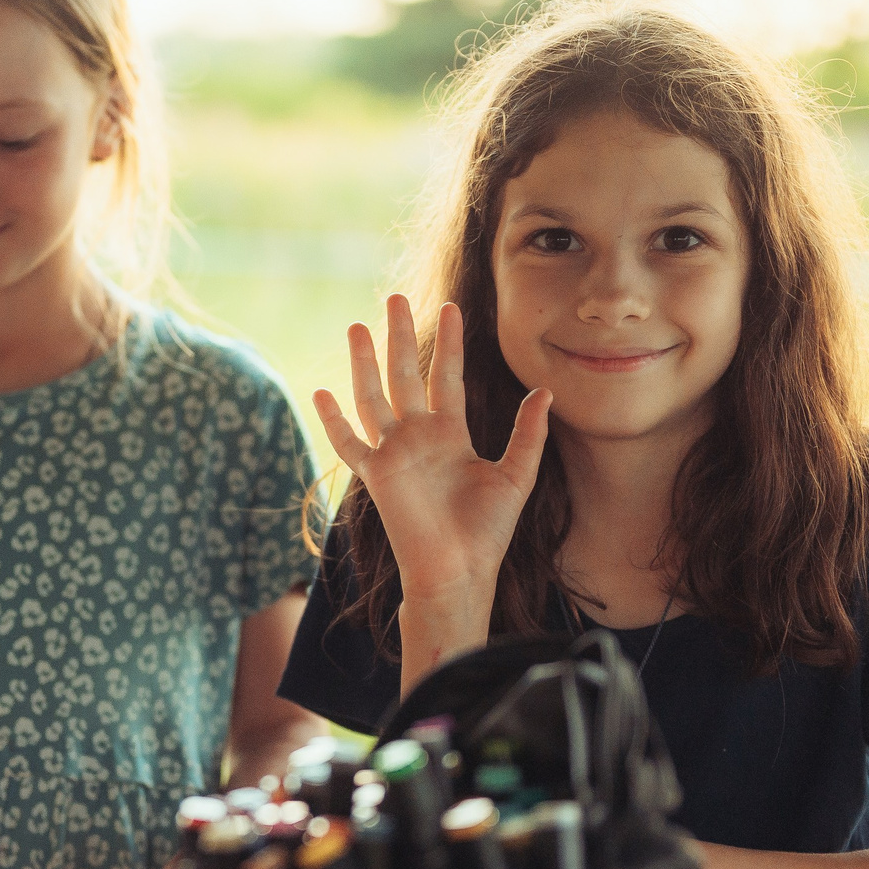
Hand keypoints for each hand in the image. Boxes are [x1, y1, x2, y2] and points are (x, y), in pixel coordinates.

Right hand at [313, 295, 552, 602]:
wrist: (458, 570)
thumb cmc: (487, 531)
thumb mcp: (517, 475)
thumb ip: (528, 433)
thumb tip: (545, 392)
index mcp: (451, 434)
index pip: (446, 377)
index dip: (448, 343)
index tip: (451, 308)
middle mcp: (419, 437)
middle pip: (404, 376)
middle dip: (399, 337)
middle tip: (394, 299)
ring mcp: (394, 453)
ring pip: (373, 397)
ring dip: (365, 363)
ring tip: (358, 327)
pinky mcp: (376, 475)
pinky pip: (349, 443)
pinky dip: (334, 420)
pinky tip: (323, 392)